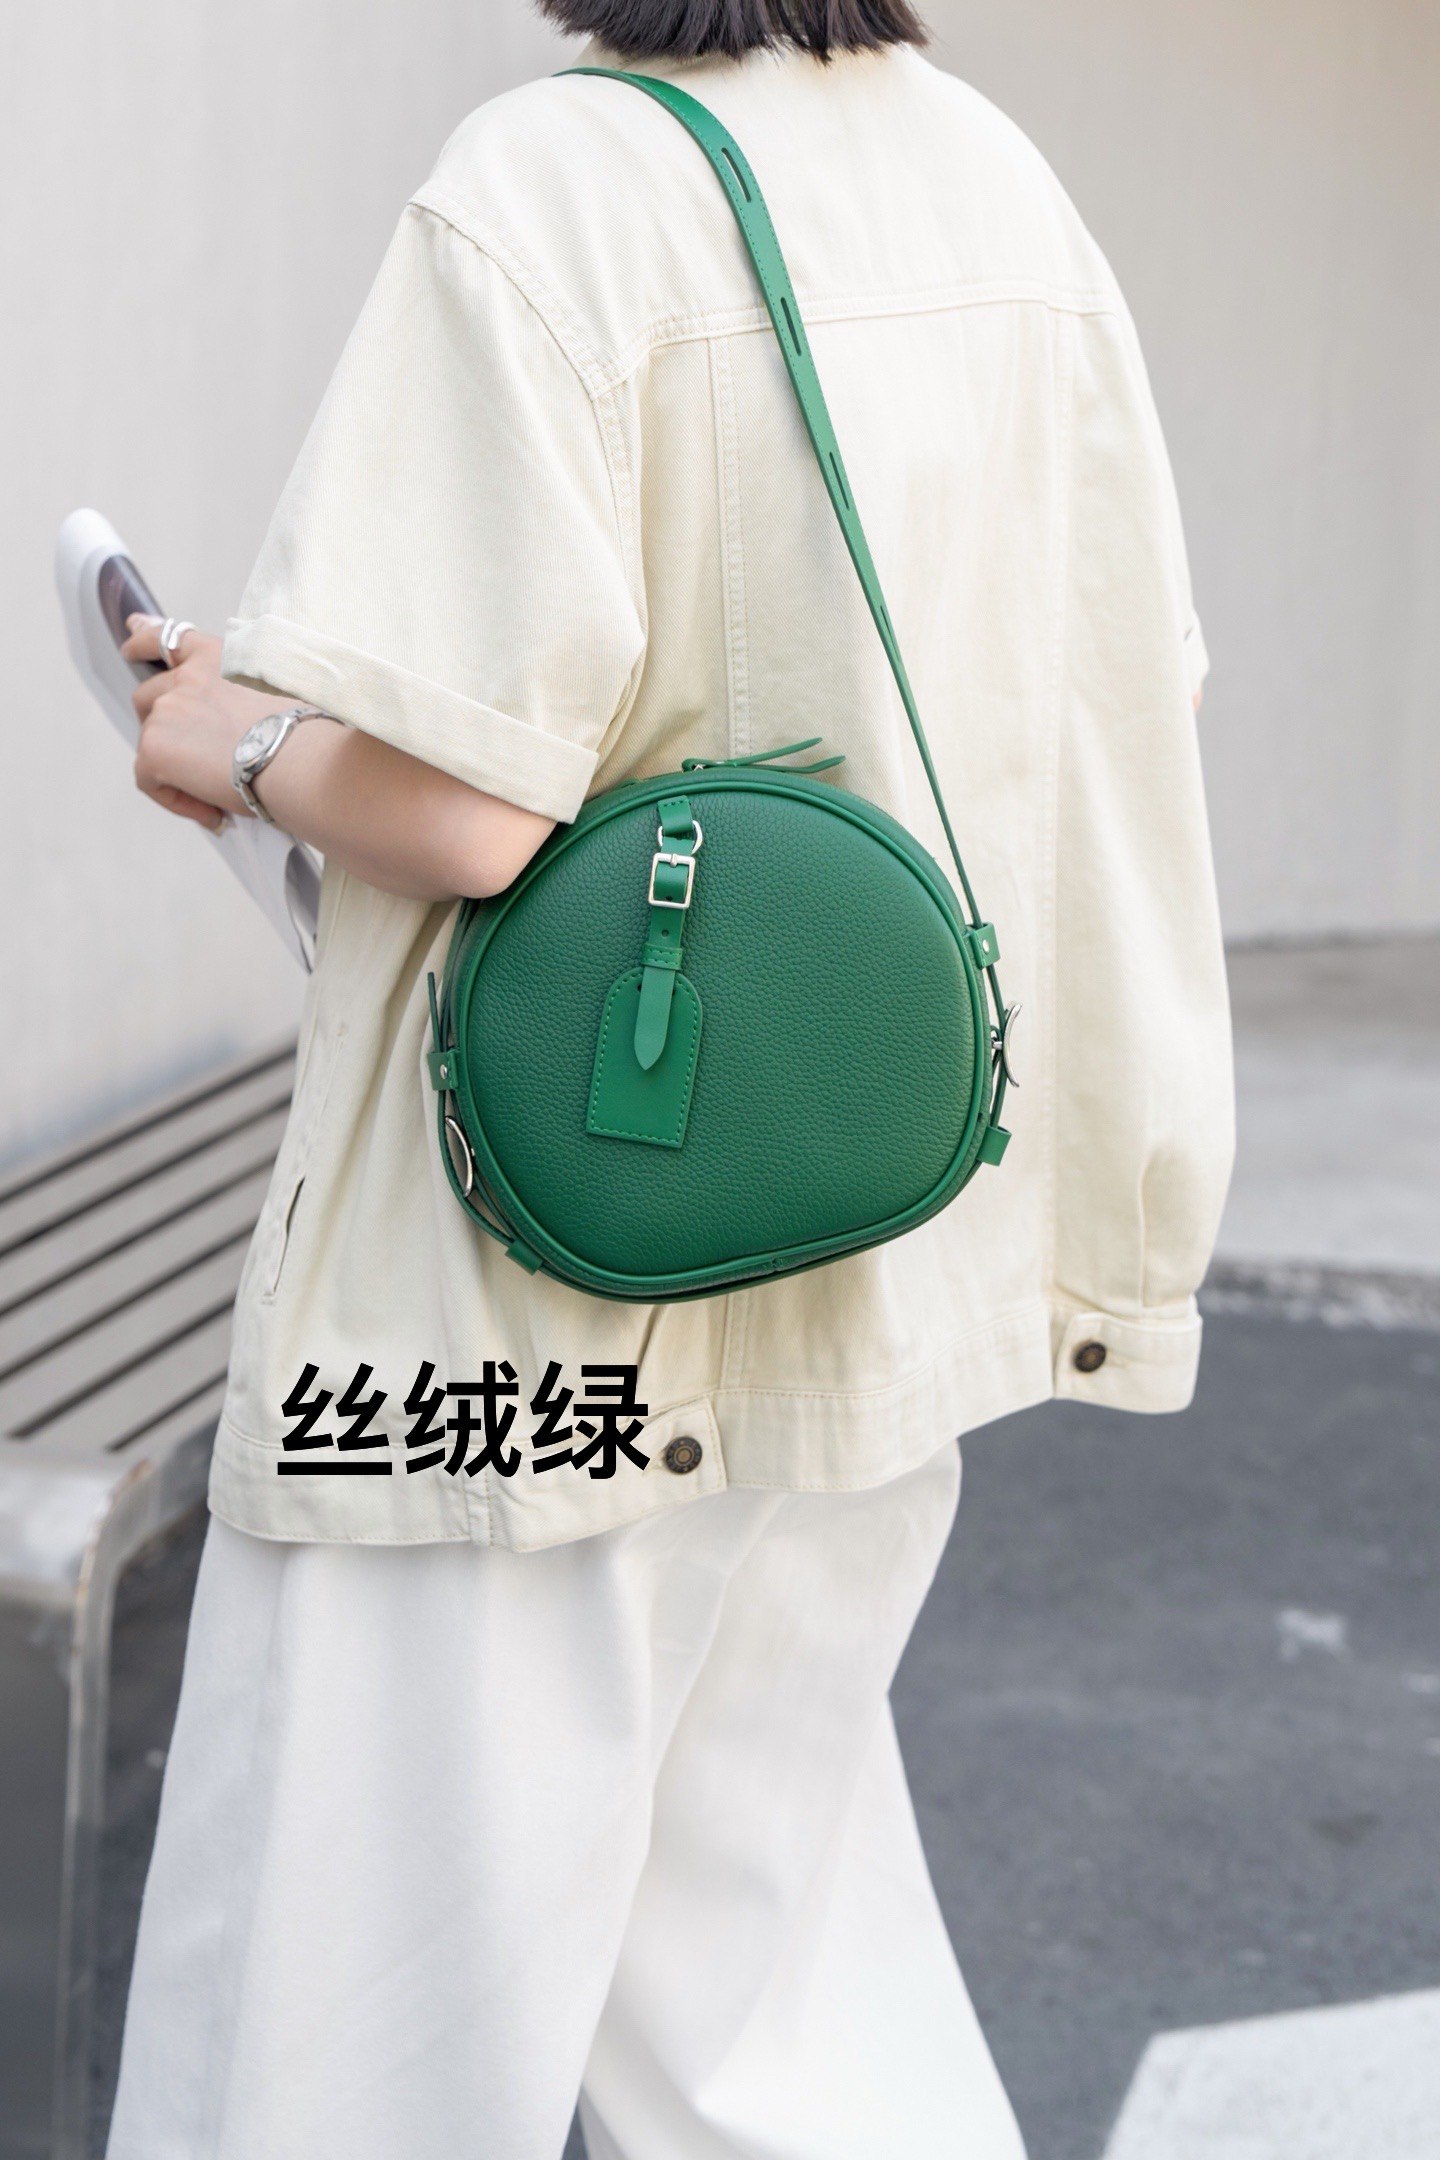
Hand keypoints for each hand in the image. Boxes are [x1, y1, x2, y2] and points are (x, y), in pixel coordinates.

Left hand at [120, 616, 298, 831]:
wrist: (297, 759)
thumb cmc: (302, 737)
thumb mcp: (273, 696)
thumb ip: (244, 698)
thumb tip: (238, 733)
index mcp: (217, 659)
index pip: (171, 638)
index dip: (144, 637)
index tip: (130, 636)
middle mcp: (186, 677)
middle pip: (149, 696)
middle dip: (157, 720)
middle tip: (183, 751)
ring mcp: (166, 710)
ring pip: (150, 741)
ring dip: (172, 763)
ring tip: (211, 791)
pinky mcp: (154, 748)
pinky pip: (149, 779)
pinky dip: (174, 797)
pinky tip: (210, 811)